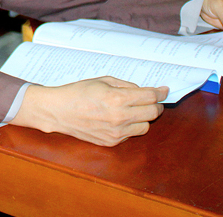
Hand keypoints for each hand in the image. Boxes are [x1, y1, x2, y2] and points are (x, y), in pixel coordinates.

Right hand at [12, 77, 166, 146]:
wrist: (58, 111)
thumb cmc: (78, 92)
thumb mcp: (102, 80)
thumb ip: (126, 85)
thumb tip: (144, 91)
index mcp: (117, 99)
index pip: (150, 97)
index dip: (160, 92)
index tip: (164, 90)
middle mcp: (119, 118)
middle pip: (152, 113)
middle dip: (155, 105)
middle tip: (152, 100)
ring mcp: (116, 133)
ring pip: (145, 127)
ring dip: (144, 117)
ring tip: (134, 110)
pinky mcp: (111, 142)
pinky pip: (131, 134)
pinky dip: (130, 126)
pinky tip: (120, 118)